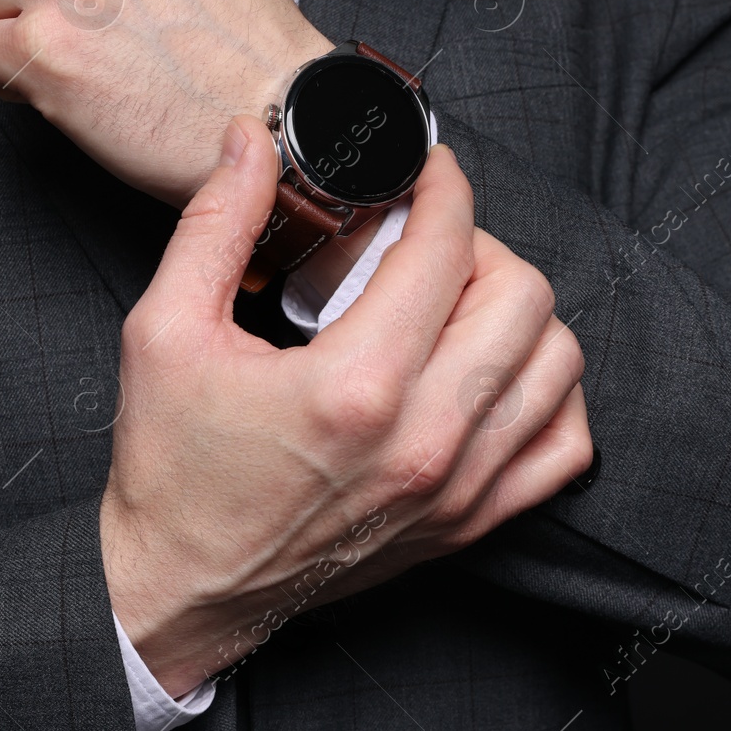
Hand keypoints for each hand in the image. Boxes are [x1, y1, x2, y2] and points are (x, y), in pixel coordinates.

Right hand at [100, 115, 591, 694]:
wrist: (181, 589)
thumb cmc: (170, 470)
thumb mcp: (164, 331)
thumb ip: (217, 223)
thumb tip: (252, 142)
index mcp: (355, 385)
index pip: (445, 249)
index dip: (442, 186)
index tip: (425, 170)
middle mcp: (425, 439)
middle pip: (522, 296)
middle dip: (479, 244)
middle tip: (428, 240)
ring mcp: (458, 487)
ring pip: (558, 363)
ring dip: (517, 313)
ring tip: (457, 303)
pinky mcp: (469, 523)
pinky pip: (566, 445)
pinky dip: (548, 395)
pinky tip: (493, 374)